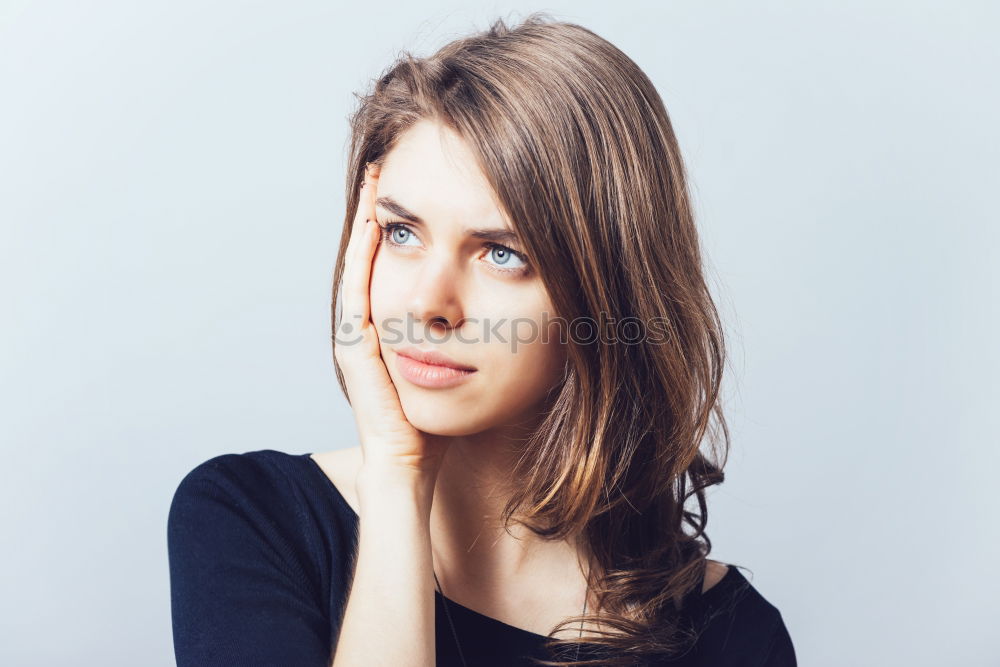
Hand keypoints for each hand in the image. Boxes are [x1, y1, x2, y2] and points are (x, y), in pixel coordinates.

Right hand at [333, 164, 449, 479]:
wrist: (415, 463)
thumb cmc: (444, 422)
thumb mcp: (465, 364)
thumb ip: (477, 331)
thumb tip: (526, 298)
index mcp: (395, 325)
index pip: (398, 261)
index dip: (405, 222)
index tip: (417, 182)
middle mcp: (373, 323)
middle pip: (374, 253)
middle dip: (379, 209)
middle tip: (387, 162)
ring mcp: (360, 332)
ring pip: (361, 263)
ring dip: (366, 220)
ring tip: (375, 177)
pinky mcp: (356, 346)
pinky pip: (357, 288)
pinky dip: (362, 254)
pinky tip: (372, 222)